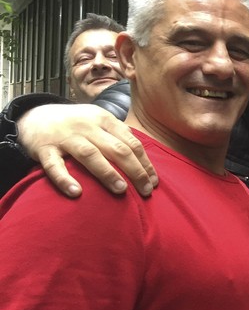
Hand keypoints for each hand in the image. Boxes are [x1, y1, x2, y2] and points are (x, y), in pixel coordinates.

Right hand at [17, 103, 157, 196]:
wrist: (34, 116)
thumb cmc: (75, 124)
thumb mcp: (98, 120)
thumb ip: (119, 133)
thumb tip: (143, 152)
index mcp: (104, 119)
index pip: (131, 143)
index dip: (145, 163)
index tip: (154, 182)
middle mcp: (86, 126)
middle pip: (116, 149)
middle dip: (135, 171)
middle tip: (146, 191)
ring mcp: (65, 137)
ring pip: (90, 155)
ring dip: (107, 173)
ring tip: (121, 190)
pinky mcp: (44, 149)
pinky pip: (54, 165)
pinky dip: (65, 179)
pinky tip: (76, 193)